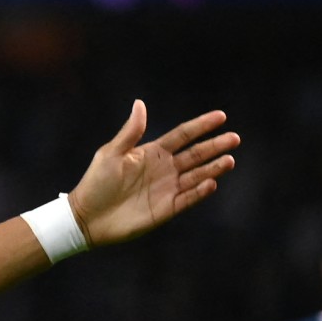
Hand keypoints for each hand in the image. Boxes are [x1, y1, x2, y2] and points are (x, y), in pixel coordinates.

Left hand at [67, 100, 238, 246]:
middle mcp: (164, 169)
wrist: (87, 217)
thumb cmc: (96, 182)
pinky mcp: (167, 209)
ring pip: (197, 175)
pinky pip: (188, 198)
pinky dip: (200, 191)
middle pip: (195, 154)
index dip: (201, 126)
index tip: (221, 116)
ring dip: (213, 168)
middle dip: (215, 146)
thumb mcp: (111, 153)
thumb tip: (140, 103)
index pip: (183, 135)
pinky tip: (211, 183)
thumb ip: (130, 132)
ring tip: (229, 160)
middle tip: (234, 138)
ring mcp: (167, 189)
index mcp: (152, 152)